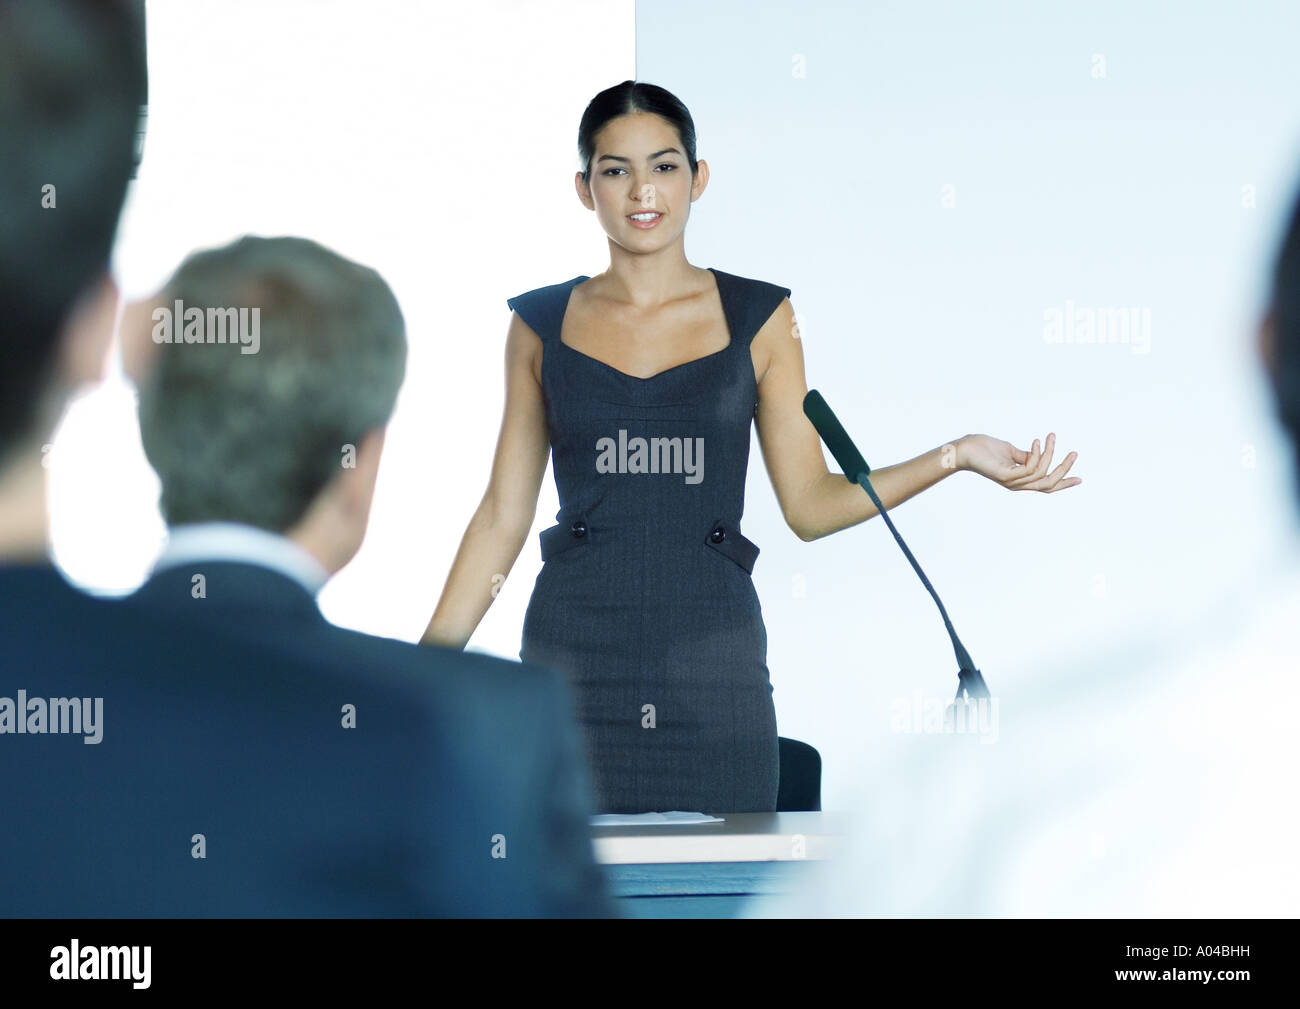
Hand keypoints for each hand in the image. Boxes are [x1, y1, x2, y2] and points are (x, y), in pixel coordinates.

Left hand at [957, 432, 1080, 491]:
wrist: (964, 449)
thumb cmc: (984, 449)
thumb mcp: (1010, 452)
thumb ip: (1025, 456)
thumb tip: (1039, 454)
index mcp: (1020, 480)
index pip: (1046, 486)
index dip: (1063, 484)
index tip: (1080, 478)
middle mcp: (1017, 484)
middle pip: (1048, 483)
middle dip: (1064, 469)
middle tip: (1074, 453)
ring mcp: (1010, 481)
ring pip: (1040, 473)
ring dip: (1049, 453)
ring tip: (1050, 437)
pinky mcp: (1005, 475)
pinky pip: (1029, 468)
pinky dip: (1036, 454)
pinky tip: (1037, 441)